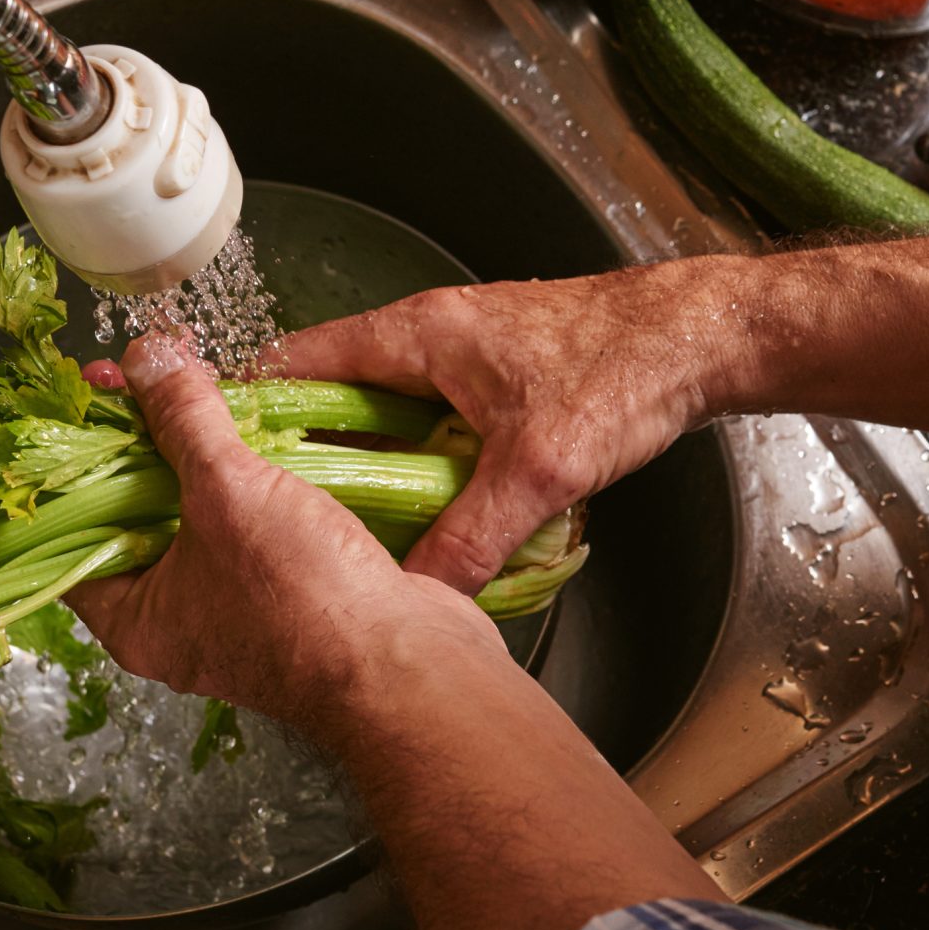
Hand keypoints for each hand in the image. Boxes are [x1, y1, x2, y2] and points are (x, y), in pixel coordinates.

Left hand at [66, 334, 502, 739]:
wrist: (411, 664)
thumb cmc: (303, 599)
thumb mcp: (228, 491)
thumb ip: (183, 419)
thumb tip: (146, 358)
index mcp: (135, 619)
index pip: (77, 531)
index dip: (81, 460)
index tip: (98, 400)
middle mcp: (181, 622)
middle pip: (146, 517)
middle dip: (156, 446)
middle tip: (158, 380)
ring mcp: (241, 613)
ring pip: (212, 520)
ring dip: (217, 460)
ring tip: (216, 392)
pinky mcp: (298, 599)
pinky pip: (264, 529)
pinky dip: (267, 483)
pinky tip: (278, 434)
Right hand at [273, 260, 744, 593]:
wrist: (705, 338)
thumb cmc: (625, 369)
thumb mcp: (538, 469)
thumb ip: (471, 538)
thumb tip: (420, 595)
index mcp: (415, 334)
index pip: (299, 364)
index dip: (252, 414)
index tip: (223, 468)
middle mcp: (431, 337)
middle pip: (339, 398)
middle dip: (311, 458)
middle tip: (280, 522)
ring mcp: (467, 357)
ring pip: (390, 415)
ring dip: (372, 466)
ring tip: (344, 532)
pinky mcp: (502, 379)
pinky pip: (434, 424)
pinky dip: (420, 464)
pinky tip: (428, 514)